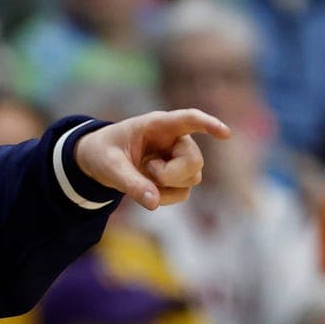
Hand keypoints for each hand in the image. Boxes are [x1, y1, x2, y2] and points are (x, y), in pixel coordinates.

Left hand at [74, 109, 231, 210]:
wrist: (99, 160)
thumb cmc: (104, 153)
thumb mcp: (109, 167)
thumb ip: (130, 184)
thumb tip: (154, 204)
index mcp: (158, 125)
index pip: (189, 120)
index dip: (208, 125)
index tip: (225, 134)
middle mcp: (175, 140)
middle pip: (194, 161)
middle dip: (172, 175)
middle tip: (147, 171)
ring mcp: (180, 158)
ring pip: (192, 178)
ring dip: (167, 186)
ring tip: (143, 174)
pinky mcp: (178, 176)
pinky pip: (183, 193)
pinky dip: (165, 197)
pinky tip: (148, 188)